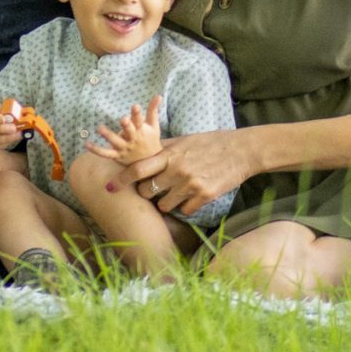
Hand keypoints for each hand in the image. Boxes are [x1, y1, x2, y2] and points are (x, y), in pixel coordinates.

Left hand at [89, 101, 163, 165]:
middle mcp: (133, 140)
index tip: (135, 106)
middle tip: (123, 119)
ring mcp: (125, 149)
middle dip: (126, 126)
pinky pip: (106, 153)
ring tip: (99, 128)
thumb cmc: (151, 140)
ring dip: (108, 136)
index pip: (140, 121)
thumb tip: (158, 95)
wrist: (151, 164)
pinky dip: (96, 150)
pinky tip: (87, 143)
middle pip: (129, 132)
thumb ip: (153, 109)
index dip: (137, 114)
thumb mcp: (154, 125)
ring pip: (115, 142)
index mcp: (141, 131)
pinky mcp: (117, 156)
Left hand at [112, 129, 253, 216]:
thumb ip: (164, 148)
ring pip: (164, 205)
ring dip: (165, 203)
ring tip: (174, 195)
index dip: (121, 180)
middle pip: (147, 191)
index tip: (109, 188)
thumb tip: (145, 151)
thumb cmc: (212, 142)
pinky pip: (184, 211)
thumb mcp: (185, 140)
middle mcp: (177, 170)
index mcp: (170, 155)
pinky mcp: (204, 196)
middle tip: (154, 189)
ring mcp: (191, 185)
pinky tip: (191, 198)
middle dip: (147, 193)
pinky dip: (185, 207)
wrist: (241, 150)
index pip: (137, 169)